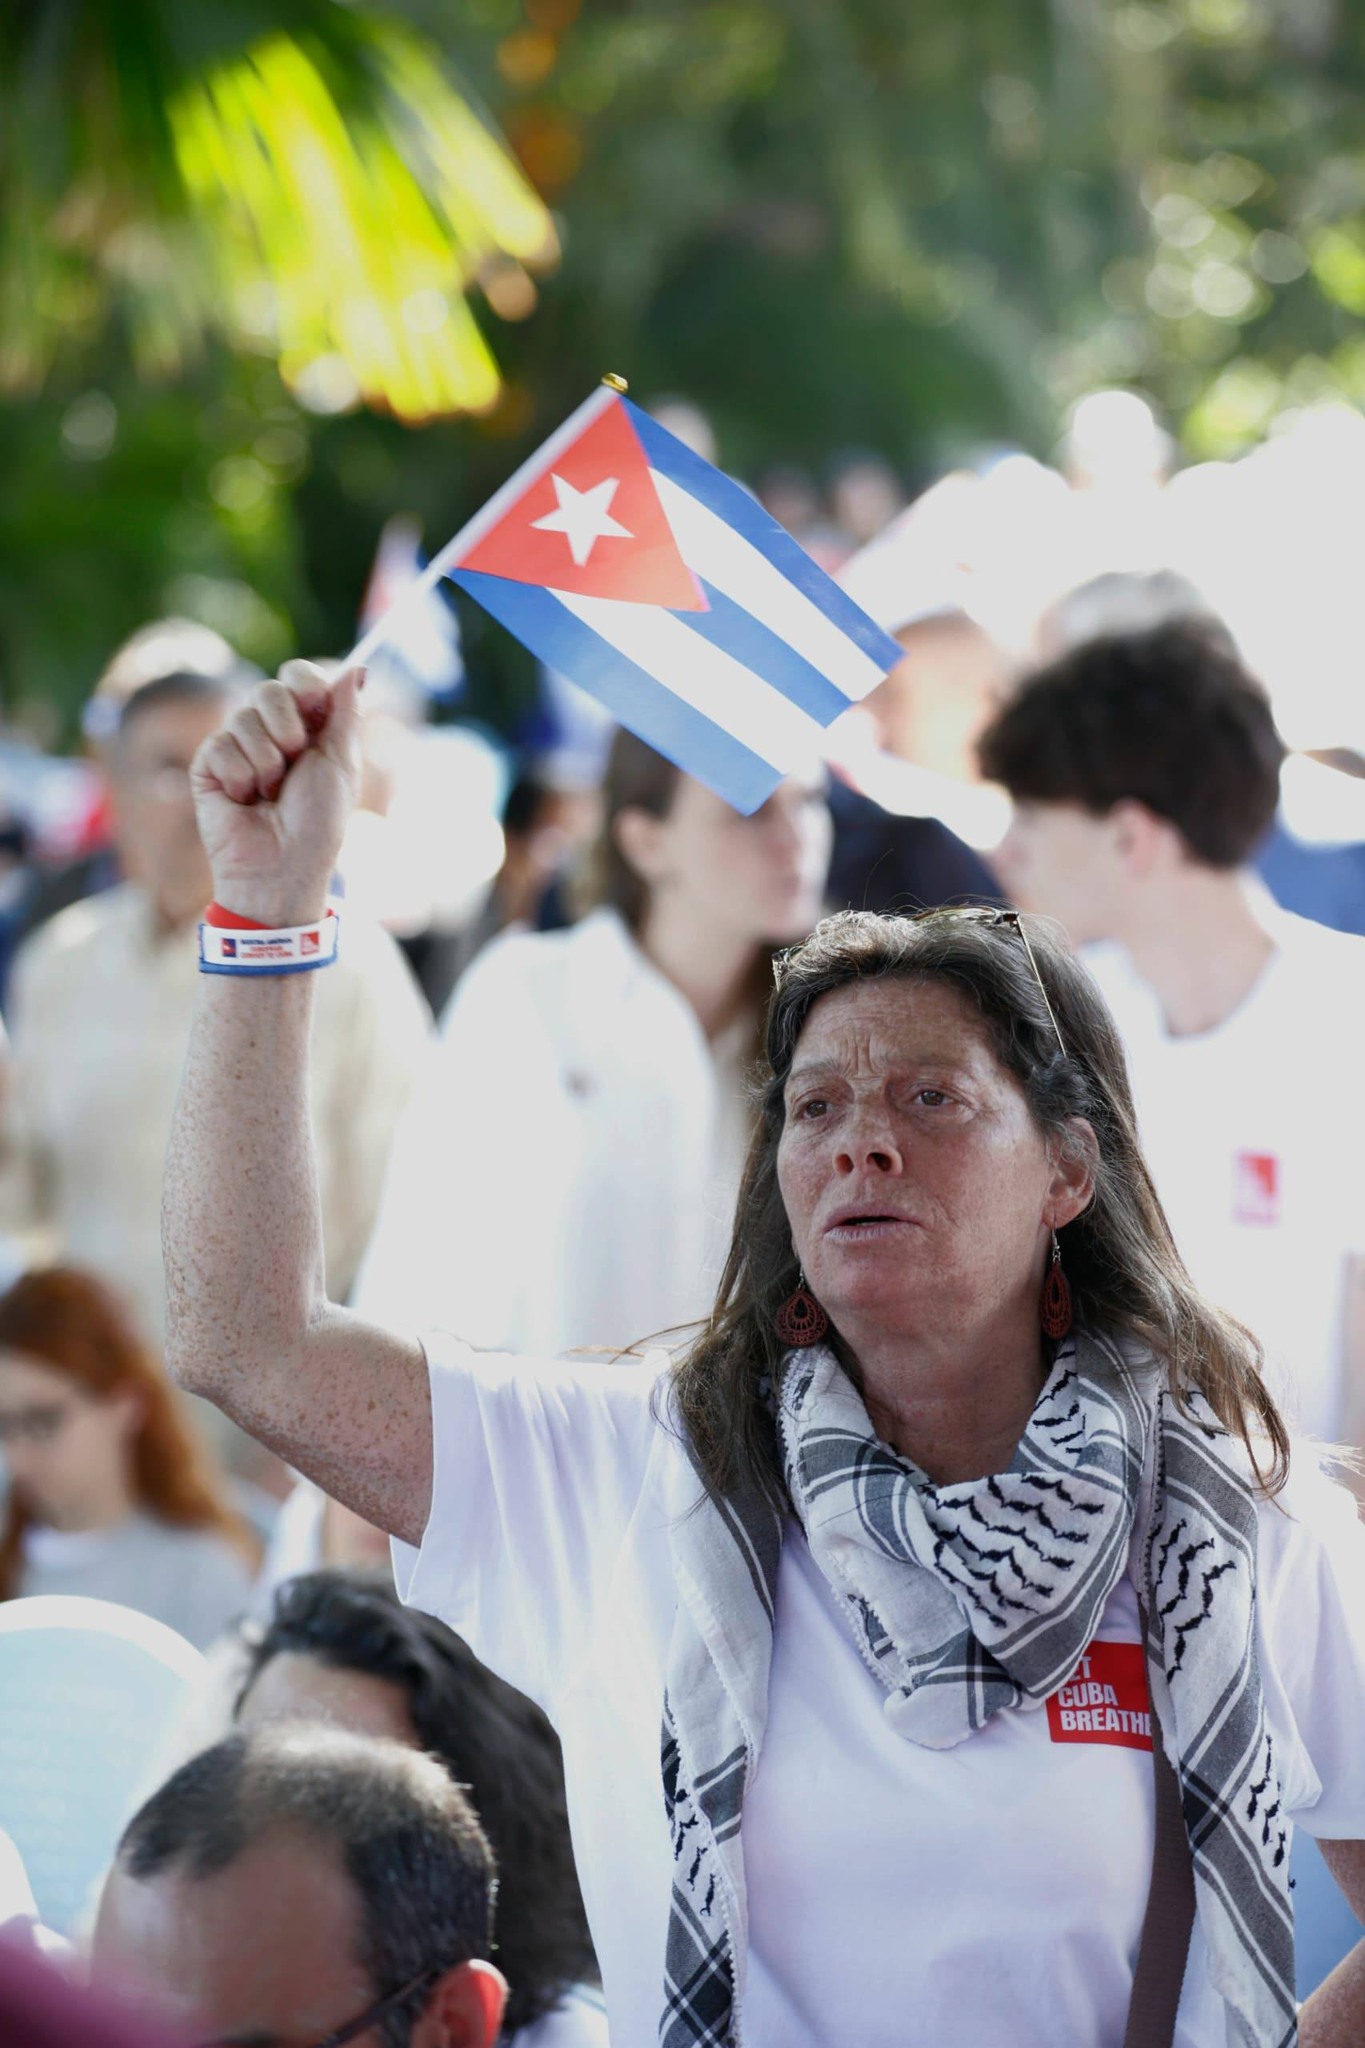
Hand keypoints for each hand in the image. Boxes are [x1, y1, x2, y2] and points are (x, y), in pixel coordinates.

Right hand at [190, 660, 363, 926]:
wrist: (284, 866)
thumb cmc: (318, 823)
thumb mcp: (339, 763)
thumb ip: (344, 713)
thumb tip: (358, 668)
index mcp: (305, 726)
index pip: (297, 676)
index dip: (305, 684)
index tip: (315, 706)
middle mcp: (268, 731)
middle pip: (269, 689)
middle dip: (288, 728)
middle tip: (294, 765)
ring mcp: (236, 746)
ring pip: (243, 717)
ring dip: (266, 761)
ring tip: (269, 794)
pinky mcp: (208, 766)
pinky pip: (220, 745)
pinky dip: (240, 777)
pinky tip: (244, 801)